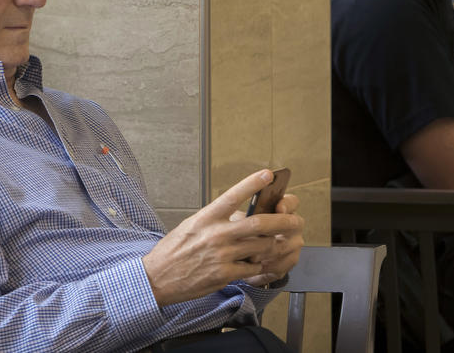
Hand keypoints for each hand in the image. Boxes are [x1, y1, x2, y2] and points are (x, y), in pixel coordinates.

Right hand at [142, 169, 303, 306]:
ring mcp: (222, 255)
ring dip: (271, 245)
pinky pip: (253, 268)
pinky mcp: (224, 274)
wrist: (158, 277)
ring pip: (261, 246)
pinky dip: (258, 265)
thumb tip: (237, 214)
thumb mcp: (192, 225)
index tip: (268, 175)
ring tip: (272, 244)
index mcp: (206, 218)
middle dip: (283, 221)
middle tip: (296, 220)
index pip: (233, 196)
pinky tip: (255, 264)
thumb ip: (215, 218)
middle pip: (259, 223)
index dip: (253, 184)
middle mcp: (216, 234)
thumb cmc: (174, 250)